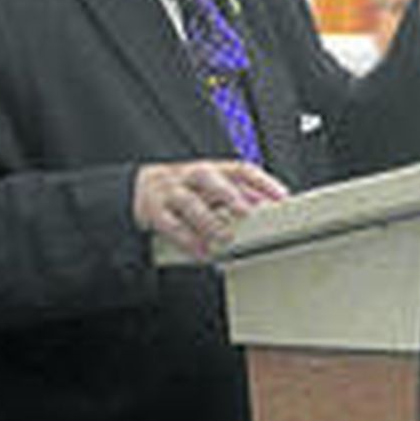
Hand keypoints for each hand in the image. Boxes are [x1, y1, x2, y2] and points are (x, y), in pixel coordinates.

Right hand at [133, 160, 287, 259]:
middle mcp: (189, 177)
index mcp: (210, 169)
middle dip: (229, 194)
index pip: (239, 169)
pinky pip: (170, 224)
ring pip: (188, 202)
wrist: (138, 188)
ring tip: (225, 237)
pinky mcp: (154, 212)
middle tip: (246, 212)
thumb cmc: (185, 190)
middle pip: (208, 177)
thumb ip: (239, 193)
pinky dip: (187, 239)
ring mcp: (170, 192)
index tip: (280, 197)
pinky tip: (201, 251)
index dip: (261, 181)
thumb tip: (268, 203)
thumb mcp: (212, 187)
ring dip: (208, 221)